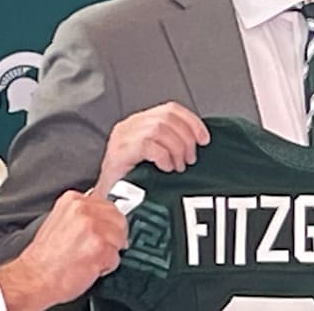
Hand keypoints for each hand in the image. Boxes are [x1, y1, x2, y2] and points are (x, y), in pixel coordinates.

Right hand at [0, 190, 127, 310]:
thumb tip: (103, 216)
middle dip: (113, 236)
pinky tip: (89, 267)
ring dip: (109, 252)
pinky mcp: (101, 248)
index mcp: (73, 200)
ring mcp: (94, 228)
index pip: (107, 205)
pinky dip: (106, 267)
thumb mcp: (58, 221)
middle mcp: (84, 210)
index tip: (104, 231)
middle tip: (99, 248)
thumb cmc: (43, 257)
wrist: (33, 279)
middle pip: (119, 219)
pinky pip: (116, 258)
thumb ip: (81, 214)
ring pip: (120, 238)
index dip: (107, 223)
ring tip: (89, 258)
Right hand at [94, 101, 210, 195]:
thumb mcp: (156, 156)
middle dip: (186, 138)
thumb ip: (172, 142)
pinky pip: (147, 144)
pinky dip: (162, 156)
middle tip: (189, 159)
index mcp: (140, 122)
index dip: (192, 121)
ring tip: (178, 167)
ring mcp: (122, 138)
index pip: (171, 109)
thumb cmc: (135, 182)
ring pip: (159, 129)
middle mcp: (130, 125)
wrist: (109, 203)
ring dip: (176, 149)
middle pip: (167, 117)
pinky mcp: (118, 152)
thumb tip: (200, 140)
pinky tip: (165, 168)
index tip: (204, 139)